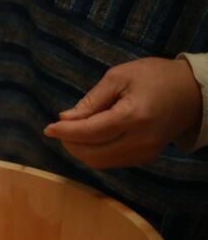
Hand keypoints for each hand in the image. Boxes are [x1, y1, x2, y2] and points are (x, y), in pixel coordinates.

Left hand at [43, 57, 201, 168]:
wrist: (193, 92)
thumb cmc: (154, 77)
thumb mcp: (119, 77)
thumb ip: (91, 101)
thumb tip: (65, 119)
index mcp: (134, 117)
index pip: (90, 133)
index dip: (65, 132)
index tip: (48, 128)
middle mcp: (140, 140)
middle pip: (92, 154)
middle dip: (70, 143)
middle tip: (60, 129)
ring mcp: (145, 153)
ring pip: (100, 162)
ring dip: (80, 150)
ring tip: (73, 132)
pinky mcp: (146, 158)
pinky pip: (112, 162)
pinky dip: (95, 152)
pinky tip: (91, 138)